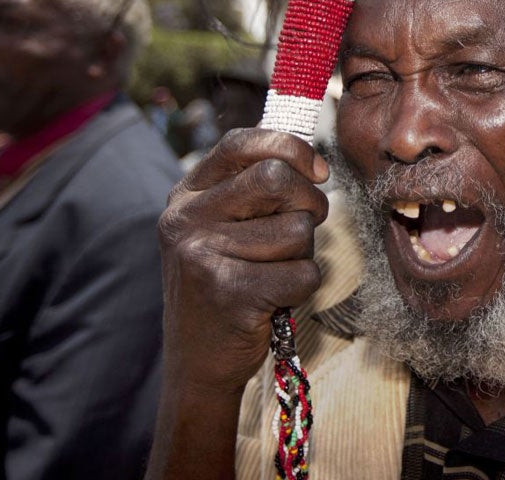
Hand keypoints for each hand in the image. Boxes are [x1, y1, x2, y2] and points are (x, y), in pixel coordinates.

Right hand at [157, 128, 329, 394]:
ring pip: (297, 230)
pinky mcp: (228, 294)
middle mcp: (186, 219)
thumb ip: (255, 188)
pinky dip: (302, 287)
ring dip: (304, 253)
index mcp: (187, 194)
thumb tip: (314, 162)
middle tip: (306, 224)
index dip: (291, 148)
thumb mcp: (223, 225)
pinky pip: (302, 273)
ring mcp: (202, 255)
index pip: (242, 143)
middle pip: (276, 179)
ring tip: (276, 270)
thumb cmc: (227, 281)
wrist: (197, 360)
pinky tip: (276, 298)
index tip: (318, 171)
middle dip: (309, 202)